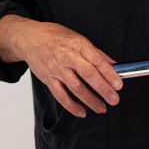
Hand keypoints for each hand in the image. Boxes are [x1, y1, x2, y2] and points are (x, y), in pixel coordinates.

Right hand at [0, 16, 120, 117]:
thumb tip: (113, 66)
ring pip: (75, 87)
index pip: (97, 61)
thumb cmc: (54, 37)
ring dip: (90, 100)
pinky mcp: (48, 79)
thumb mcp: (77, 38)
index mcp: (78, 45)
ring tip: (101, 108)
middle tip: (114, 99)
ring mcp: (57, 69)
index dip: (109, 74)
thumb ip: (96, 54)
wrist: (29, 38)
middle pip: (88, 75)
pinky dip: (71, 106)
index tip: (118, 84)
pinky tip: (81, 112)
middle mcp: (67, 57)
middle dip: (102, 89)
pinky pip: (60, 95)